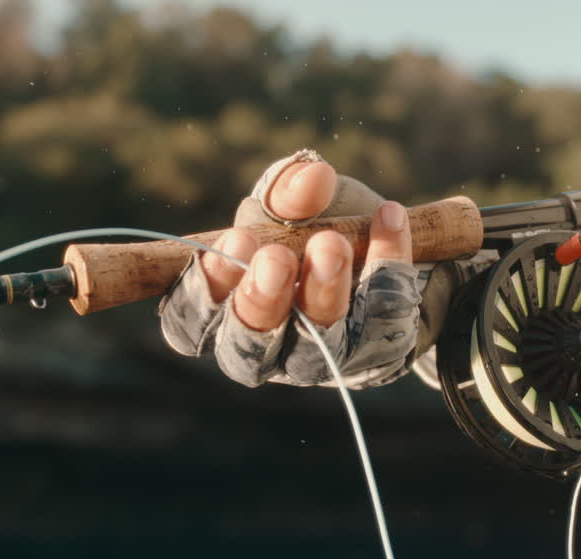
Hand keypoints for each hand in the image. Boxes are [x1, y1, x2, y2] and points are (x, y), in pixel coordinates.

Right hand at [159, 150, 423, 387]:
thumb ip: (289, 192)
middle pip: (250, 349)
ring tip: (333, 242)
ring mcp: (322, 360)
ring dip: (323, 291)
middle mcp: (267, 350)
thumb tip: (313, 177)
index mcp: (225, 313)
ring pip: (316, 345)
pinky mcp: (377, 354)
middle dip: (261, 300)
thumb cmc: (316, 233)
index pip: (190, 324)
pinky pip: (382, 319)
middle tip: (276, 257)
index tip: (234, 242)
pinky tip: (390, 219)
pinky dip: (387, 264)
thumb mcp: (292, 207)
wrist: (389, 259)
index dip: (202, 293)